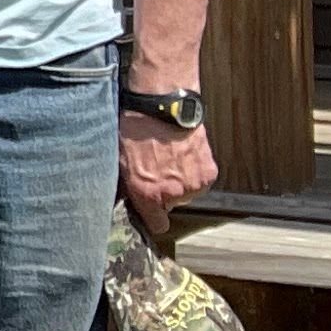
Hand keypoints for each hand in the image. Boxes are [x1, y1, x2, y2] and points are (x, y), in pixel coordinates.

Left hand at [120, 117, 217, 242]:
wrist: (164, 106)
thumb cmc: (137, 128)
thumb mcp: (121, 160)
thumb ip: (128, 185)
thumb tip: (127, 196)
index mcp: (147, 194)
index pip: (157, 225)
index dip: (153, 218)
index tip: (151, 213)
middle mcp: (173, 194)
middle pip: (171, 204)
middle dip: (165, 191)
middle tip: (158, 168)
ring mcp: (193, 185)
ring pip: (187, 192)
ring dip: (181, 180)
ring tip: (171, 157)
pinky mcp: (209, 173)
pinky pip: (200, 179)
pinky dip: (194, 169)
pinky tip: (183, 153)